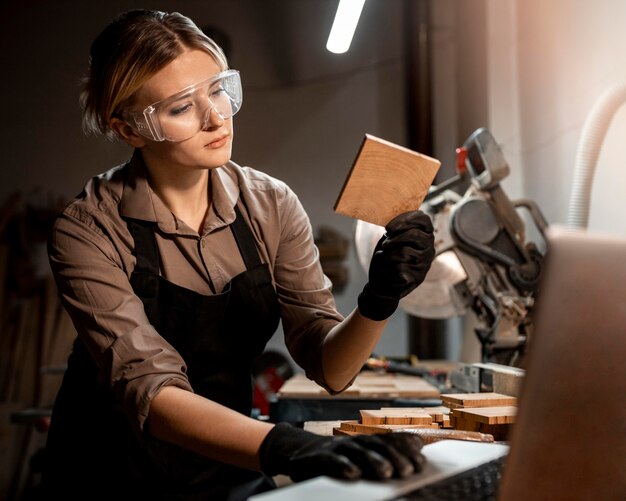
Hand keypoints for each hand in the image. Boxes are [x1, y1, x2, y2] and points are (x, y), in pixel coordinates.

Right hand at [259, 422, 424, 481]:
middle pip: (377, 445)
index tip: (421, 460)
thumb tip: (419, 441)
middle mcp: (354, 442)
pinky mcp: (320, 457)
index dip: (405, 448)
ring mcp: (337, 448)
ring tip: (386, 472)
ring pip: (357, 450)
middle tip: (408, 470)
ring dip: (373, 460)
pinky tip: (353, 473)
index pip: (389, 440)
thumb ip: (389, 448)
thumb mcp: (364, 453)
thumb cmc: (339, 457)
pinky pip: (332, 460)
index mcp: (367, 441)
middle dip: (394, 456)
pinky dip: (343, 465)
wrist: (301, 452)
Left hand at [358, 210, 434, 319]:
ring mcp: (425, 264)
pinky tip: (390, 272)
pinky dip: (389, 270)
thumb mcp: (390, 239)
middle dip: (394, 239)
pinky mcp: (418, 278)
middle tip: (385, 245)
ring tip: (386, 258)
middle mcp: (429, 248)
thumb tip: (392, 215)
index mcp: (425, 235)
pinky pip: (401, 269)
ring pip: (405, 252)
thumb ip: (396, 228)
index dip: (405, 219)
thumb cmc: (386, 257)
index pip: (423, 219)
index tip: (388, 227)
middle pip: (414, 235)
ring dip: (389, 255)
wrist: (382, 282)